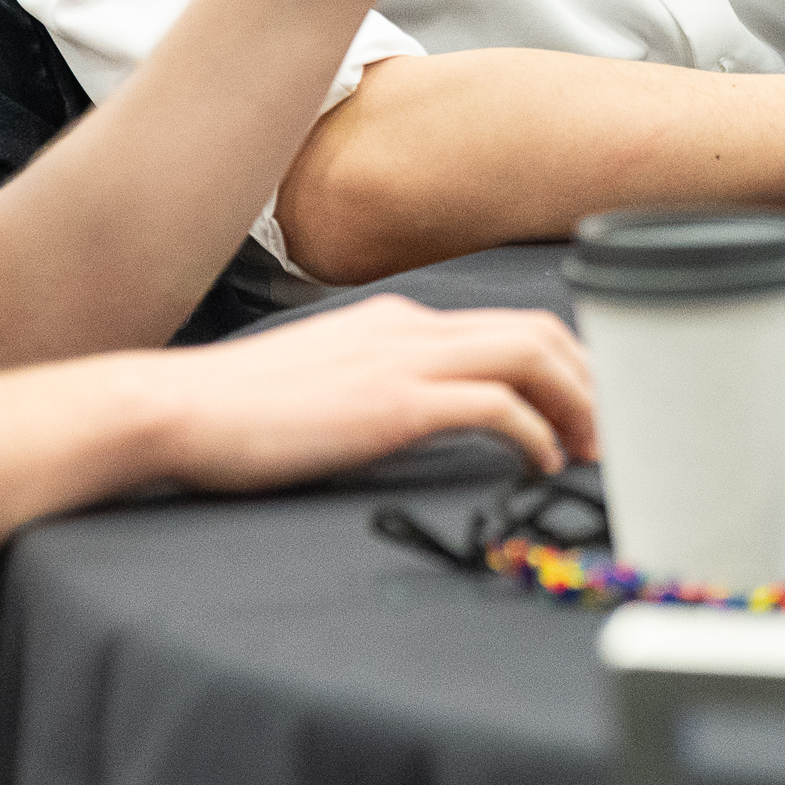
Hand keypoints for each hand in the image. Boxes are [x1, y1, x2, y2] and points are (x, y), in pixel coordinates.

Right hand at [144, 296, 596, 488]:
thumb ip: (376, 382)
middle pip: (537, 331)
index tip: (582, 410)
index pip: (505, 326)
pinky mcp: (393, 402)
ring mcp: (404, 359)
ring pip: (530, 355)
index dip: (562, 365)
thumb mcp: (324, 380)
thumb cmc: (237, 410)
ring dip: (577, 404)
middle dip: (589, 381)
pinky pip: (494, 404)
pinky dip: (535, 431)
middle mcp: (410, 326)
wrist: (178, 409)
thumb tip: (416, 412)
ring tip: (590, 451)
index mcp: (396, 320)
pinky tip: (541, 464)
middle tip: (606, 435)